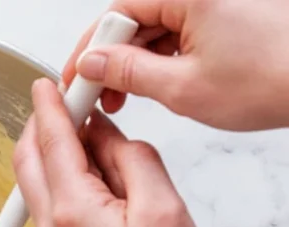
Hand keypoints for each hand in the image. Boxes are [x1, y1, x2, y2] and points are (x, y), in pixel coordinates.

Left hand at [13, 79, 209, 226]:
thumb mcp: (164, 211)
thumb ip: (133, 161)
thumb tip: (109, 138)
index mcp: (71, 208)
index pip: (52, 140)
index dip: (52, 105)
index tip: (51, 84)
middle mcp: (50, 226)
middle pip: (30, 159)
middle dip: (43, 126)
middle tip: (72, 106)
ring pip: (39, 184)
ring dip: (57, 155)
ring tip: (99, 147)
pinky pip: (52, 207)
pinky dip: (65, 183)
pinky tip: (99, 188)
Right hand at [63, 0, 288, 130]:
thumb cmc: (273, 79)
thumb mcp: (182, 87)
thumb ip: (127, 72)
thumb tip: (92, 64)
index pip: (117, 13)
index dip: (89, 49)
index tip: (77, 78)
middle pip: (134, 18)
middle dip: (111, 59)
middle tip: (98, 95)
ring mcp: (215, 2)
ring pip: (155, 27)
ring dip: (135, 62)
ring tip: (125, 98)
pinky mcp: (226, 14)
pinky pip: (179, 31)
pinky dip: (161, 59)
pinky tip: (153, 85)